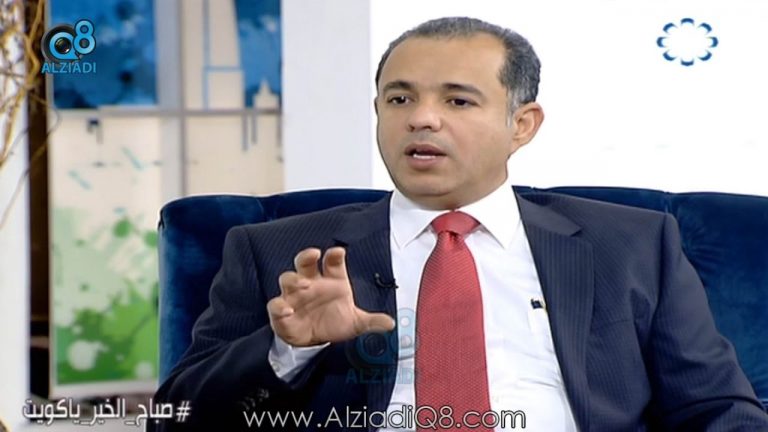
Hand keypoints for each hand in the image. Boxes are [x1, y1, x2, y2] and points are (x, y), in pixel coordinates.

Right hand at [267, 247, 394, 346]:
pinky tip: (287, 310)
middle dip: (307, 255)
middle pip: (305, 262)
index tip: (338, 251)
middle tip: (314, 254)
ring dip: (294, 278)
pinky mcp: (282, 313)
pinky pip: (276, 305)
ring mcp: (295, 296)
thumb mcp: (355, 323)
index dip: (334, 255)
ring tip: (304, 284)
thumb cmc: (334, 322)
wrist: (315, 342)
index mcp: (331, 281)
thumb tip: (391, 324)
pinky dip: (279, 306)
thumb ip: (371, 321)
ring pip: (287, 278)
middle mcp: (311, 283)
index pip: (332, 262)